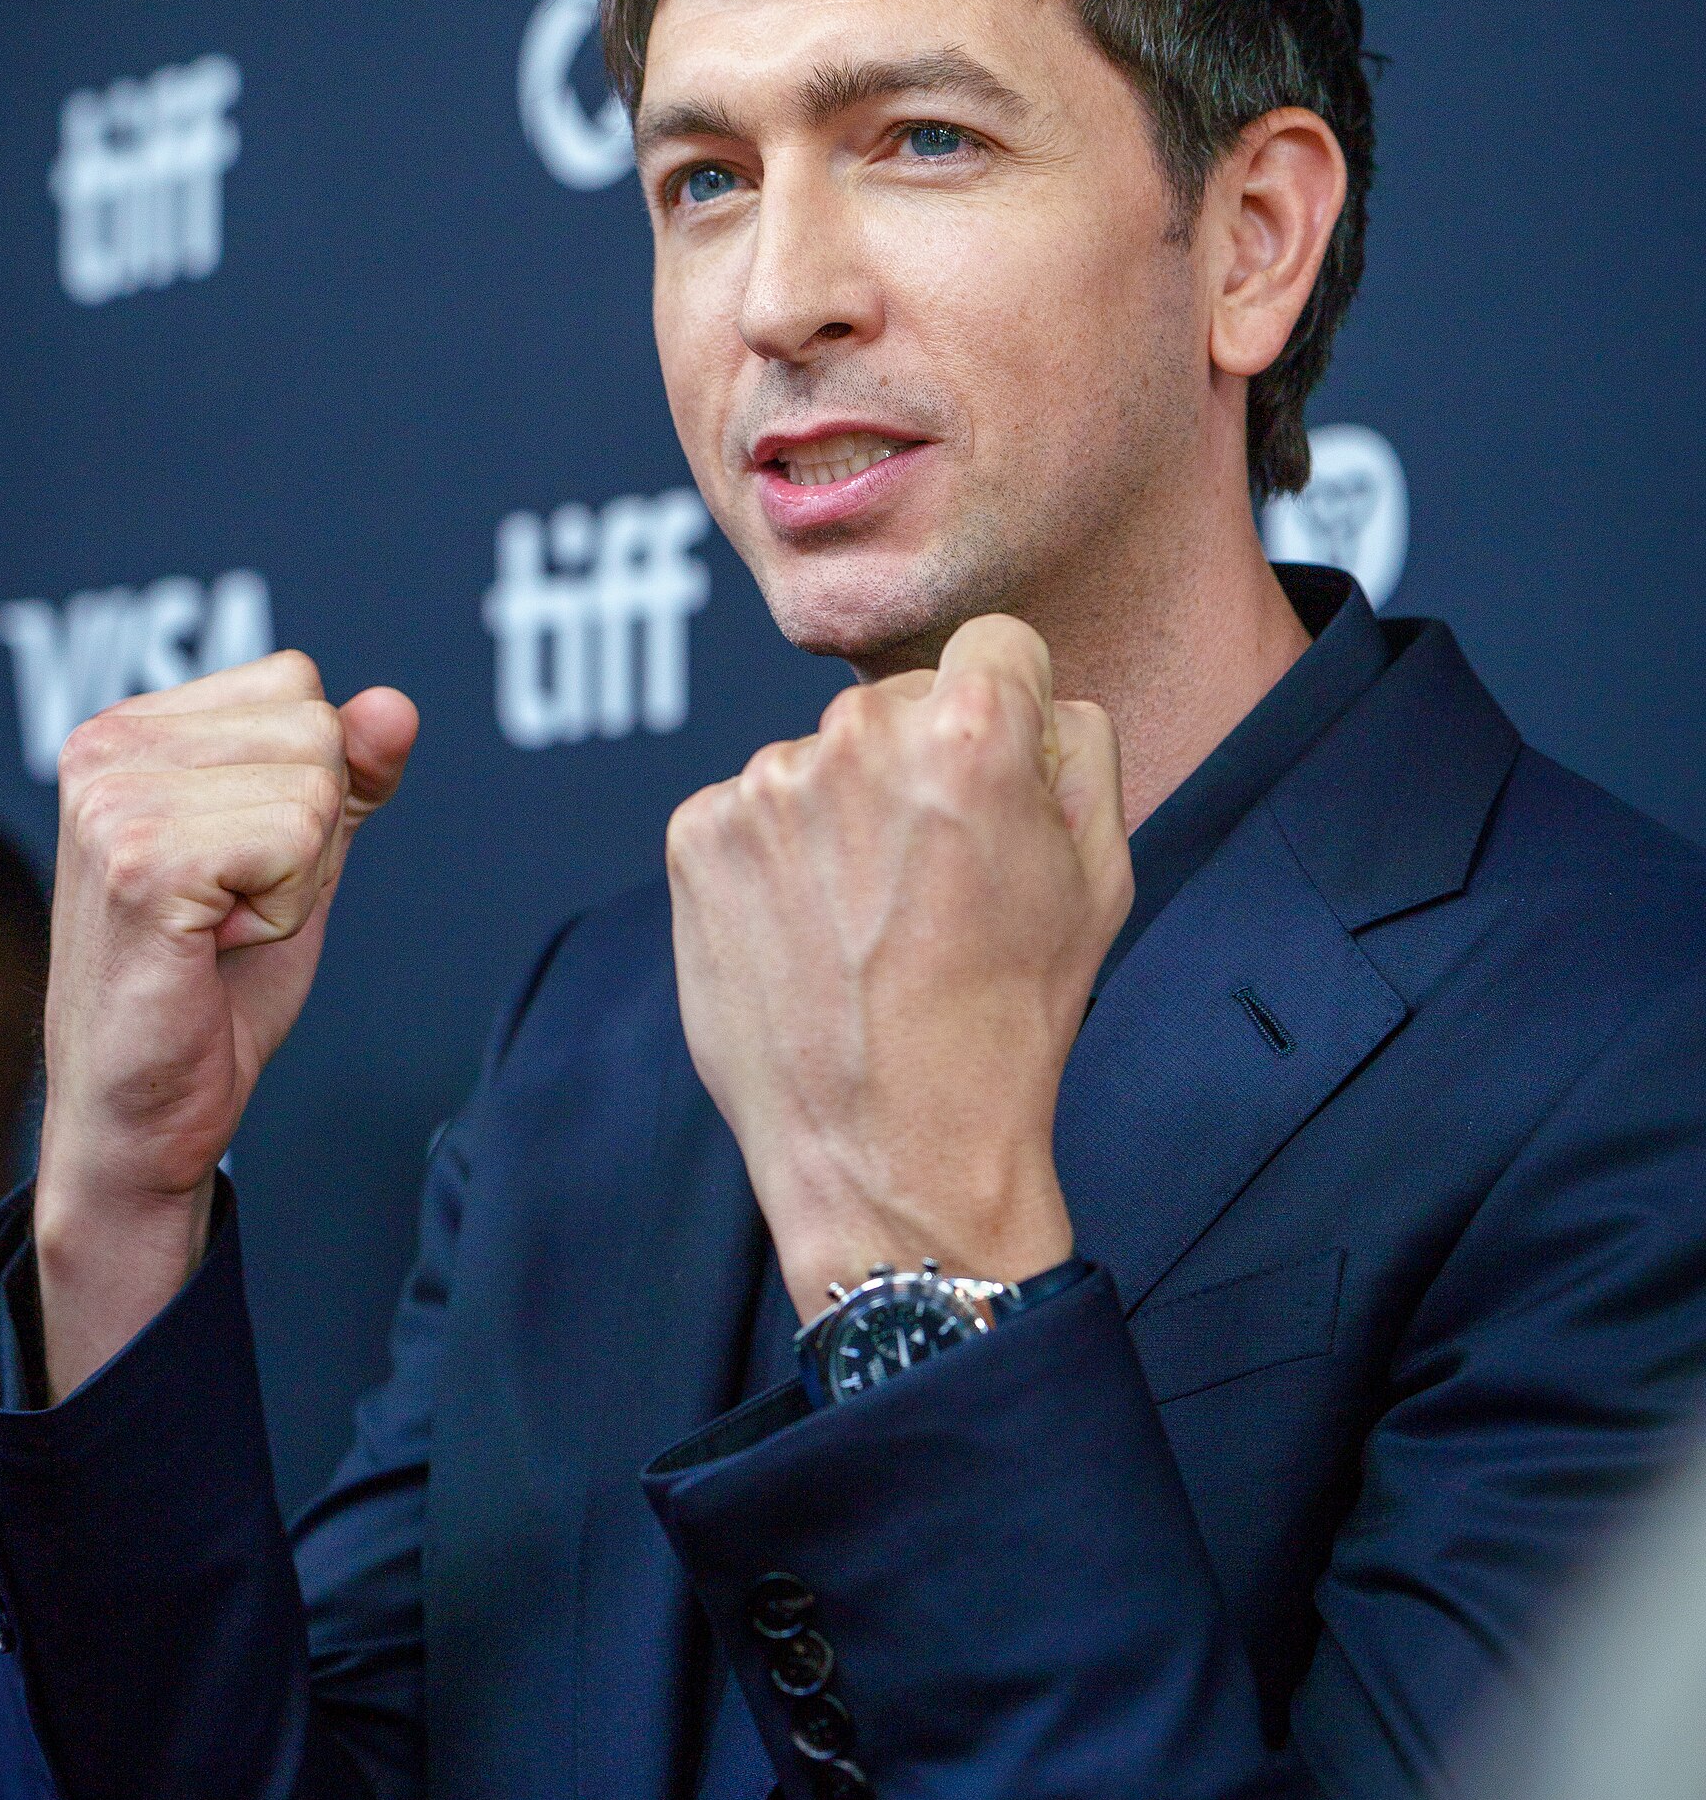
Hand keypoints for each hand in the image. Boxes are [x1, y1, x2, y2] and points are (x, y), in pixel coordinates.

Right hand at [34, 652, 417, 1398]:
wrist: (146, 1112)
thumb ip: (350, 772)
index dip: (306, 788)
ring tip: (219, 928)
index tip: (239, 867)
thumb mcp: (301, 856)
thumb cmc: (213, 987)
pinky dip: (283, 909)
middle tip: (231, 909)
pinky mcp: (139, 860)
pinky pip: (296, 838)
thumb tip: (395, 705)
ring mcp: (113, 800)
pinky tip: (215, 946)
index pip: (298, 687)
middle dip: (307, 835)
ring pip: (314, 786)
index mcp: (130, 728)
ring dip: (295, 878)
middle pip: (314, 730)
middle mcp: (105, 745)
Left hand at [665, 616, 1130, 1324]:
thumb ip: (1081, 747)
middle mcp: (855, 736)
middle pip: (899, 703)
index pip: (995, 645)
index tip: (996, 776)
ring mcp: (763, 786)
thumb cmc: (1007, 1023)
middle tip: (933, 884)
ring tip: (867, 929)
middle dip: (919, 767)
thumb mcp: (1104, 876)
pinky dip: (773, 863)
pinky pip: (748, 813)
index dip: (1010, 710)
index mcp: (970, 731)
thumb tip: (1036, 697)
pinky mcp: (695, 836)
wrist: (890, 1154)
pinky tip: (807, 940)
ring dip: (841, 817)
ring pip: (820, 762)